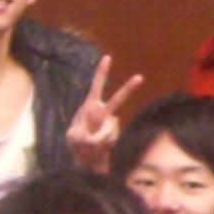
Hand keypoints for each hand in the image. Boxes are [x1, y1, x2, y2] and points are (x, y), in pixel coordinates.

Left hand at [65, 55, 144, 169]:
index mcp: (89, 107)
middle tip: (140, 77)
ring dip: (98, 140)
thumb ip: (82, 138)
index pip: (96, 86)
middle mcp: (102, 113)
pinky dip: (102, 145)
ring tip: (88, 145)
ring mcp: (110, 123)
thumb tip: (94, 141)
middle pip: (118, 99)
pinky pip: (110, 139)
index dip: (101, 72)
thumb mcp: (73, 139)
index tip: (107, 57)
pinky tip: (97, 147)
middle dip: (129, 88)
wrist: (86, 157)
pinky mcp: (115, 133)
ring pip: (108, 130)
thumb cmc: (76, 143)